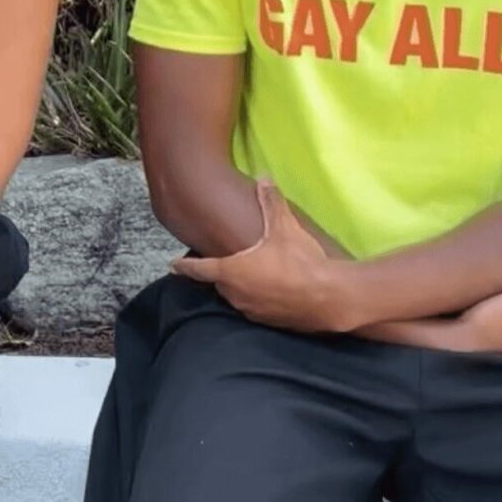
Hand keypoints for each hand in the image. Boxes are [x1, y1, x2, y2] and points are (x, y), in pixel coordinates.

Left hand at [172, 179, 347, 330]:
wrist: (328, 299)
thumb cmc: (299, 262)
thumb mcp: (284, 228)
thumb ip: (271, 203)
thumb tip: (263, 178)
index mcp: (231, 271)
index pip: (199, 269)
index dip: (184, 266)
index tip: (173, 266)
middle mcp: (235, 294)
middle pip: (218, 283)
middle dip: (219, 273)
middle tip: (222, 262)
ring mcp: (252, 312)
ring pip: (236, 297)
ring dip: (239, 287)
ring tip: (249, 275)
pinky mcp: (270, 323)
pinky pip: (255, 308)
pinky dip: (257, 299)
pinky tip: (271, 291)